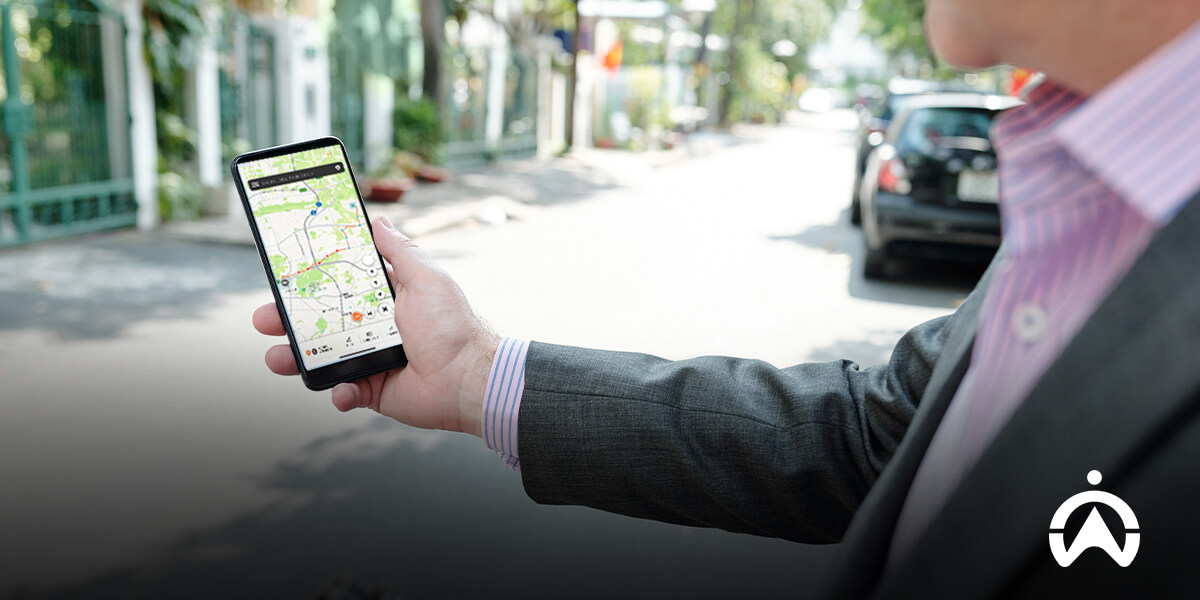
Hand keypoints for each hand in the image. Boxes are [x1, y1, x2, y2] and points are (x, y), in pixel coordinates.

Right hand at [252, 215, 498, 437]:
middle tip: (263, 318)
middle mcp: (371, 326)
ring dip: (294, 358)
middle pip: (318, 321)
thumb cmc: (452, 326)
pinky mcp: (372, 390)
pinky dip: (337, 392)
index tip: (282, 275)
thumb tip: (378, 219)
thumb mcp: (426, 278)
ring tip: (277, 357)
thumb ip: (399, 250)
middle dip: (285, 320)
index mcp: (382, 298)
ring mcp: (369, 359)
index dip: (308, 281)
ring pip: (320, 357)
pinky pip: (343, 391)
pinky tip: (342, 389)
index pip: (336, 284)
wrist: (469, 379)